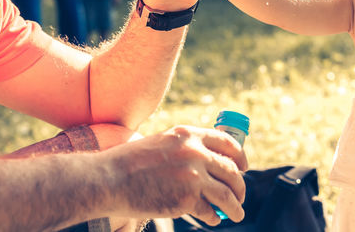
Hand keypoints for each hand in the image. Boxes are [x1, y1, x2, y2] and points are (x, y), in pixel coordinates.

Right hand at [107, 125, 247, 223]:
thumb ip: (185, 148)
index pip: (227, 143)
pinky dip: (215, 216)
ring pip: (227, 193)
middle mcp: (195, 152)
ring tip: (237, 213)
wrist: (110, 179)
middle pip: (231, 171)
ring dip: (235, 206)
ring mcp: (193, 176)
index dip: (240, 156)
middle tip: (241, 196)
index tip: (245, 167)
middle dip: (240, 186)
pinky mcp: (187, 199)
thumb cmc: (131, 162)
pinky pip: (210, 210)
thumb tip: (208, 161)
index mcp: (189, 135)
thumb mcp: (162, 143)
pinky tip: (214, 219)